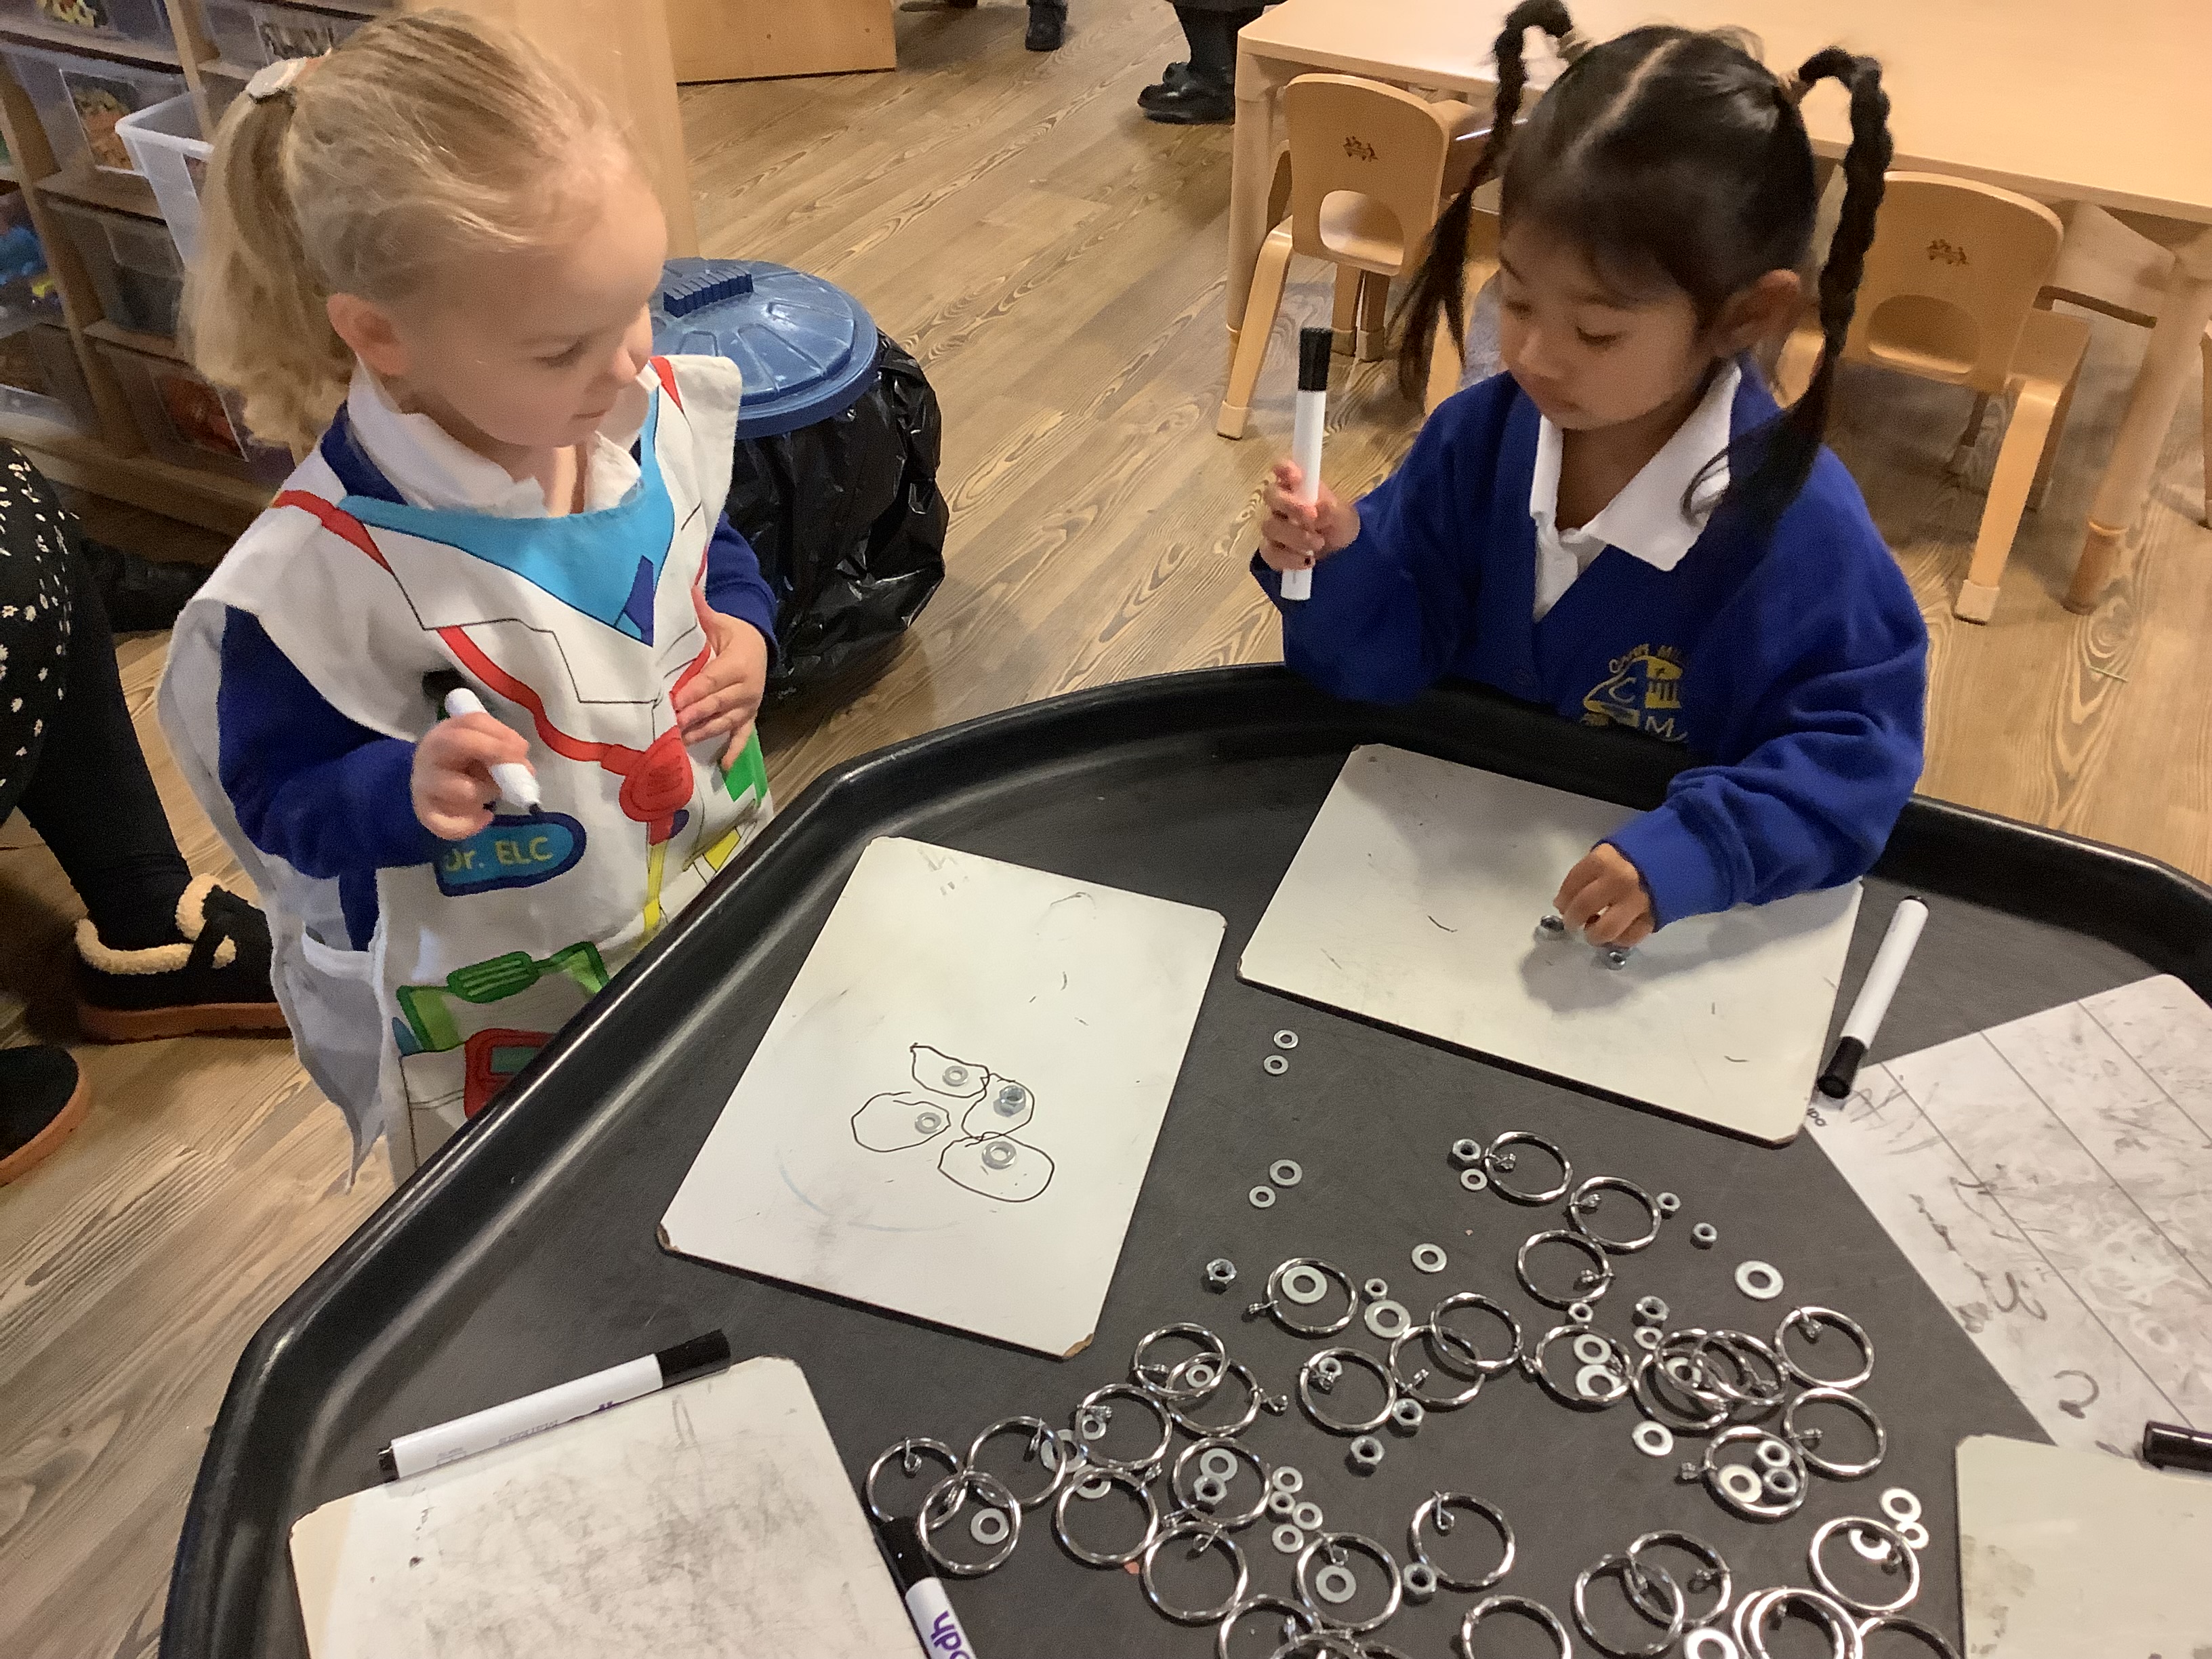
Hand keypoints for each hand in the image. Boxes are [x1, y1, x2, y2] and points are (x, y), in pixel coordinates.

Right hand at [413, 714, 529, 839]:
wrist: (429, 788)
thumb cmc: (462, 766)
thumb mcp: (481, 755)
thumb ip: (504, 754)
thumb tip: (526, 769)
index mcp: (448, 732)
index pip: (473, 721)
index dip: (501, 733)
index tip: (522, 749)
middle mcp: (430, 753)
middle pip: (458, 741)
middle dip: (493, 751)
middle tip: (515, 769)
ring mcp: (423, 783)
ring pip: (462, 789)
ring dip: (486, 792)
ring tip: (490, 795)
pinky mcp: (424, 812)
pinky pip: (448, 823)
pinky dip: (471, 825)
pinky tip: (483, 818)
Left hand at [673, 610, 768, 768]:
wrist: (760, 646)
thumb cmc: (733, 634)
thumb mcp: (719, 622)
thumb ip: (700, 611)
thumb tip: (686, 588)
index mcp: (738, 663)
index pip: (711, 681)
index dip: (692, 693)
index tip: (673, 702)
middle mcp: (747, 688)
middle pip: (716, 704)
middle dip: (694, 716)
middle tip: (672, 726)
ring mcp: (749, 706)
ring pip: (725, 722)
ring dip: (704, 733)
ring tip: (682, 743)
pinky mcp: (749, 717)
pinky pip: (743, 736)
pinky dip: (735, 751)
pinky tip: (725, 767)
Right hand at [1258, 460, 1360, 573]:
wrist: (1342, 553)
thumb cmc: (1339, 524)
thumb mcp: (1343, 515)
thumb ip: (1330, 508)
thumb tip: (1317, 508)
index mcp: (1297, 487)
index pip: (1282, 469)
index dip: (1284, 468)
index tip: (1297, 476)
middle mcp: (1281, 504)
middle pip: (1270, 495)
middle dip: (1290, 506)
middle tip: (1312, 516)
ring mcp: (1274, 527)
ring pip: (1270, 527)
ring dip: (1295, 536)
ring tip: (1318, 543)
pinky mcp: (1272, 551)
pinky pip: (1270, 554)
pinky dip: (1289, 559)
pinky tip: (1307, 562)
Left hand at [1555, 843, 1655, 947]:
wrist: (1692, 850)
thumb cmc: (1649, 846)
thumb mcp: (1617, 847)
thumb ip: (1595, 869)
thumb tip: (1572, 894)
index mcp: (1605, 859)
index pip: (1572, 884)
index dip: (1564, 898)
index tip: (1561, 905)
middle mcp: (1617, 881)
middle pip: (1583, 908)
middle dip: (1573, 919)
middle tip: (1573, 923)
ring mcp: (1636, 901)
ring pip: (1605, 930)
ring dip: (1595, 935)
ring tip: (1594, 932)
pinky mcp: (1654, 917)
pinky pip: (1630, 937)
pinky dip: (1620, 939)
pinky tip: (1617, 934)